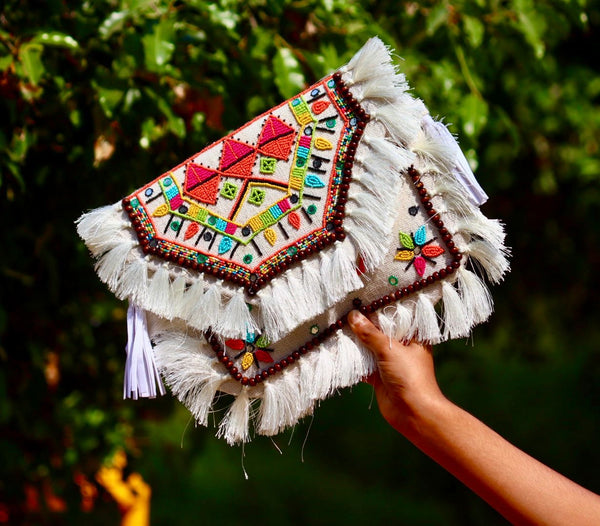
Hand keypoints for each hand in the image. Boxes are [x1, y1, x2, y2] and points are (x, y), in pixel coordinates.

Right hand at [347, 310, 445, 434]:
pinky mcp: (379, 376)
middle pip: (379, 332)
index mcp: (413, 337)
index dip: (379, 309)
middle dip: (363, 326)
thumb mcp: (390, 350)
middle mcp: (402, 348)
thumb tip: (353, 316)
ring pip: (369, 348)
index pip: (395, 317)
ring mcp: (390, 363)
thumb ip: (370, 333)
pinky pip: (363, 364)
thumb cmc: (410, 377)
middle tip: (343, 311)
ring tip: (337, 327)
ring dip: (355, 342)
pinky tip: (338, 350)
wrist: (413, 413)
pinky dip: (353, 360)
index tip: (361, 299)